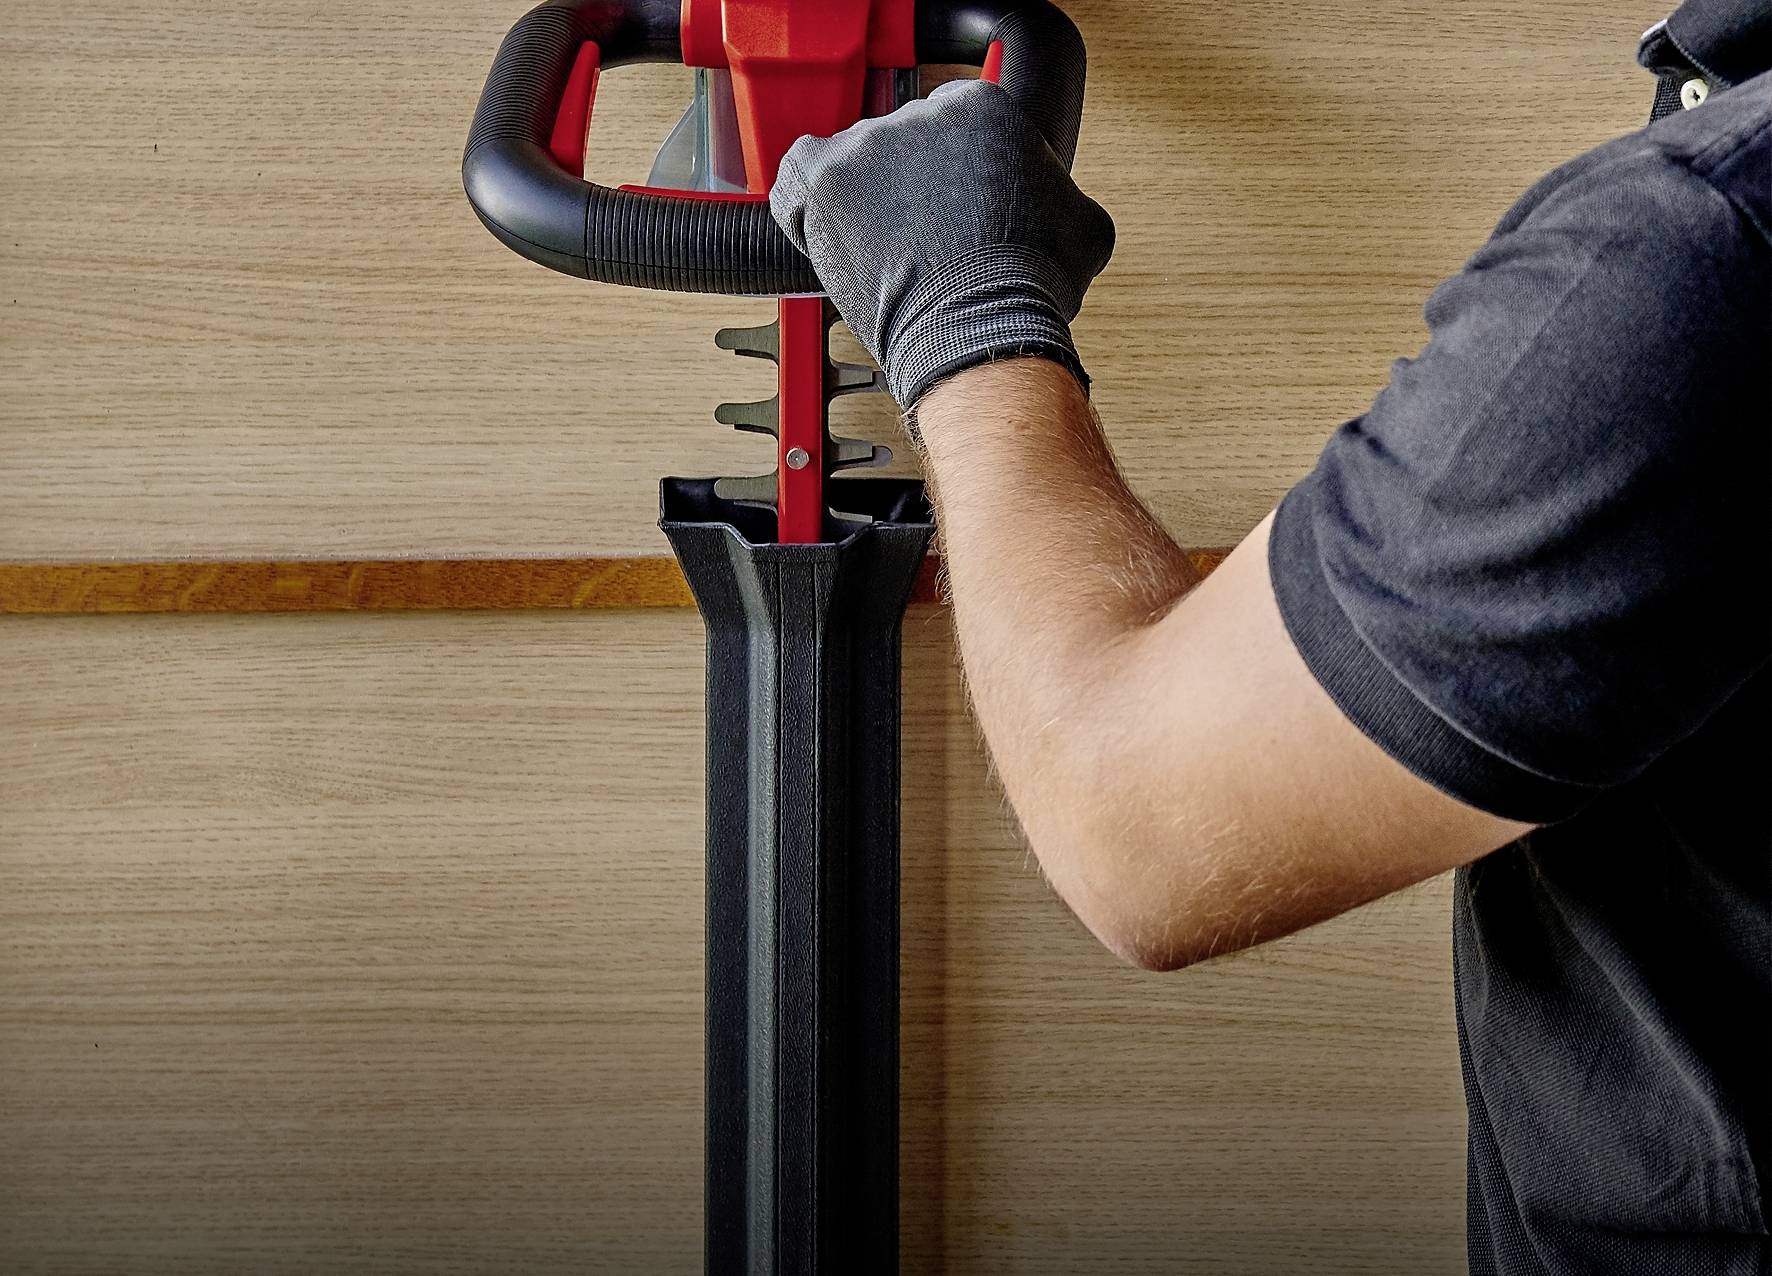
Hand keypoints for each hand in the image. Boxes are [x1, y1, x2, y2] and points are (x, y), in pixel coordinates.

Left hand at [769, 79, 1114, 410]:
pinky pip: (795, 177)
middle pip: (902, 140)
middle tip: (922, 236)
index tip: (954, 200)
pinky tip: (831, 230)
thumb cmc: (1026, 287)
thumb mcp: (1083, 228)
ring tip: (886, 250)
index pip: (953, 122)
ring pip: (854, 161)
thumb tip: (1055, 201)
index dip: (953, 168)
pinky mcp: (824, 181)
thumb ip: (1059, 195)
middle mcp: (921, 113)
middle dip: (909, 185)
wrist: (978, 328)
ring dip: (865, 200)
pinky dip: (806, 204)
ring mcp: (867, 144)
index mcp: (982, 107)